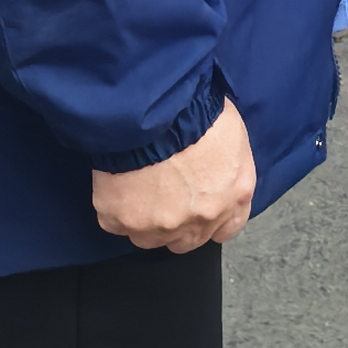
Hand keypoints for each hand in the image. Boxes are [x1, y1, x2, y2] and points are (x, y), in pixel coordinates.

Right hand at [92, 100, 254, 252]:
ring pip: (148, 237)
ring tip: (136, 187)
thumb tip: (220, 169)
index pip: (227, 227)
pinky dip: (113, 206)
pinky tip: (116, 182)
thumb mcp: (233, 133)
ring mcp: (159, 225)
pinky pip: (114, 221)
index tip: (199, 207)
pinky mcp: (120, 220)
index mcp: (234, 196)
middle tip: (163, 194)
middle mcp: (200, 220)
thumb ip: (231, 165)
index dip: (211, 218)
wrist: (154, 107)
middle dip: (176, 223)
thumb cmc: (197, 110)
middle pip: (186, 240)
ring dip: (143, 219)